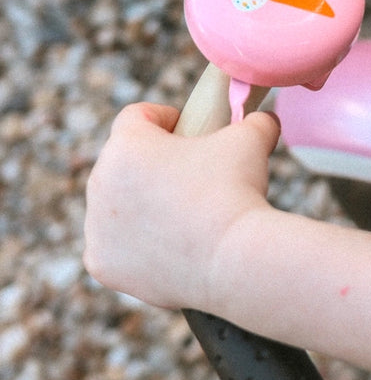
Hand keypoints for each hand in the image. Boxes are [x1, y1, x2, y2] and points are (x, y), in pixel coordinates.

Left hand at [83, 102, 280, 310]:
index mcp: (127, 145)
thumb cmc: (237, 192)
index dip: (166, 118)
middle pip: (123, 162)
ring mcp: (96, 228)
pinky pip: (115, 246)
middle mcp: (100, 183)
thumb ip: (253, 121)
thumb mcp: (251, 140)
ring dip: (142, 204)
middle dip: (154, 164)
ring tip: (185, 214)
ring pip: (117, 205)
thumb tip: (265, 120)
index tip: (188, 130)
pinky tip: (170, 246)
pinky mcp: (102, 263)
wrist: (233, 260)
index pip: (137, 116)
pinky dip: (138, 245)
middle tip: (193, 175)